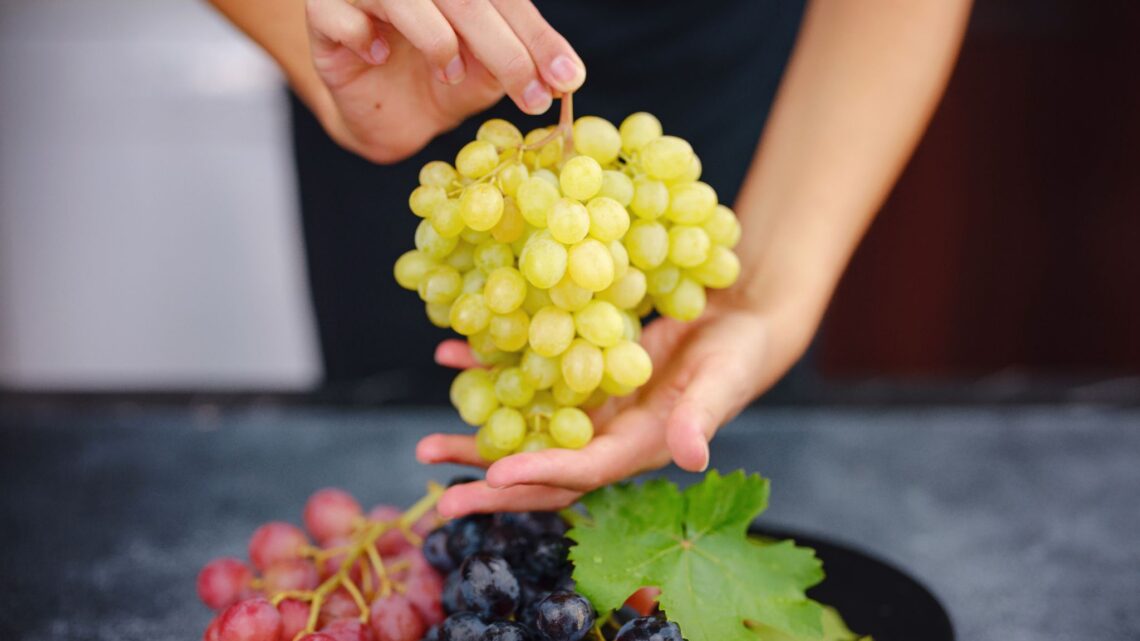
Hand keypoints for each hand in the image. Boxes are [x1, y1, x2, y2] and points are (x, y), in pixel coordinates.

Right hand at [303, 0, 585, 162]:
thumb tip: (564, 76)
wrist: (387, 115)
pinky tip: (375, 54)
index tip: (567, 80)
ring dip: (437, 37)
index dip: (537, 39)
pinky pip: (340, 16)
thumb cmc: (440, 79)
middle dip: (506, 50)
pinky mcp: (323, 11)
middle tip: (533, 95)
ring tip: (451, 71)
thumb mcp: (489, 73)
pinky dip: (361, 35)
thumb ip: (520, 63)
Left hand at [416, 290, 788, 516]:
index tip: (494, 476)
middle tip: (439, 494)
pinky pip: (530, 380)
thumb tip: (692, 457)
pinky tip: (452, 357)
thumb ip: (703, 417)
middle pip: (541, 468)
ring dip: (477, 437)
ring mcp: (590, 410)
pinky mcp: (581, 376)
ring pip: (526, 430)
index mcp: (638, 447)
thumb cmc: (737, 356)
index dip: (540, 473)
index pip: (583, 469)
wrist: (735, 324)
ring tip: (426, 447)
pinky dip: (491, 372)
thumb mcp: (724, 380)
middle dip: (491, 483)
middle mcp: (606, 437)